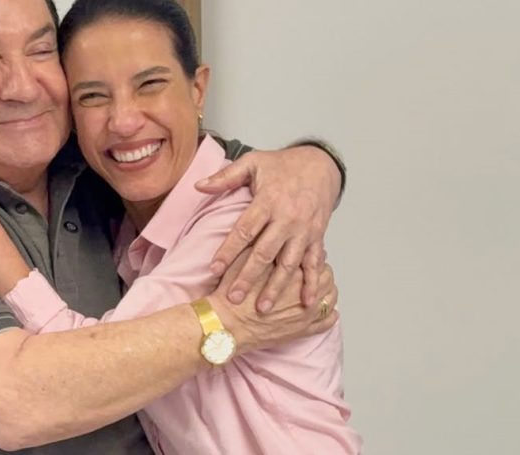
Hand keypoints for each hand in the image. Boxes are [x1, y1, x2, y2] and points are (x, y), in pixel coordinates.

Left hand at [196, 145, 341, 310]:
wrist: (321, 164)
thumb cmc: (283, 165)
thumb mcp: (252, 162)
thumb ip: (225, 176)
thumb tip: (198, 186)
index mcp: (268, 201)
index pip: (244, 230)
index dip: (228, 251)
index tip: (213, 270)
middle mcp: (286, 218)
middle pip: (264, 253)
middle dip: (248, 277)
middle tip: (233, 298)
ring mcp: (304, 230)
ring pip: (288, 264)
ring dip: (276, 287)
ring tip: (262, 309)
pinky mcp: (317, 237)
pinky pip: (314, 263)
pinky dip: (312, 283)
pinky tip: (308, 303)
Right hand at [207, 249, 338, 352]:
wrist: (226, 326)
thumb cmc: (232, 295)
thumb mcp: (241, 260)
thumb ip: (258, 244)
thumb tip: (268, 233)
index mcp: (290, 268)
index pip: (314, 256)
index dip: (314, 252)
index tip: (311, 252)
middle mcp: (303, 289)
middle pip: (326, 275)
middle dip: (325, 271)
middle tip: (321, 268)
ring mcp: (306, 312)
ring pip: (329, 297)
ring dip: (329, 291)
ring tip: (325, 289)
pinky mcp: (303, 330)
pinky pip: (326, 321)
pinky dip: (329, 316)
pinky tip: (330, 312)